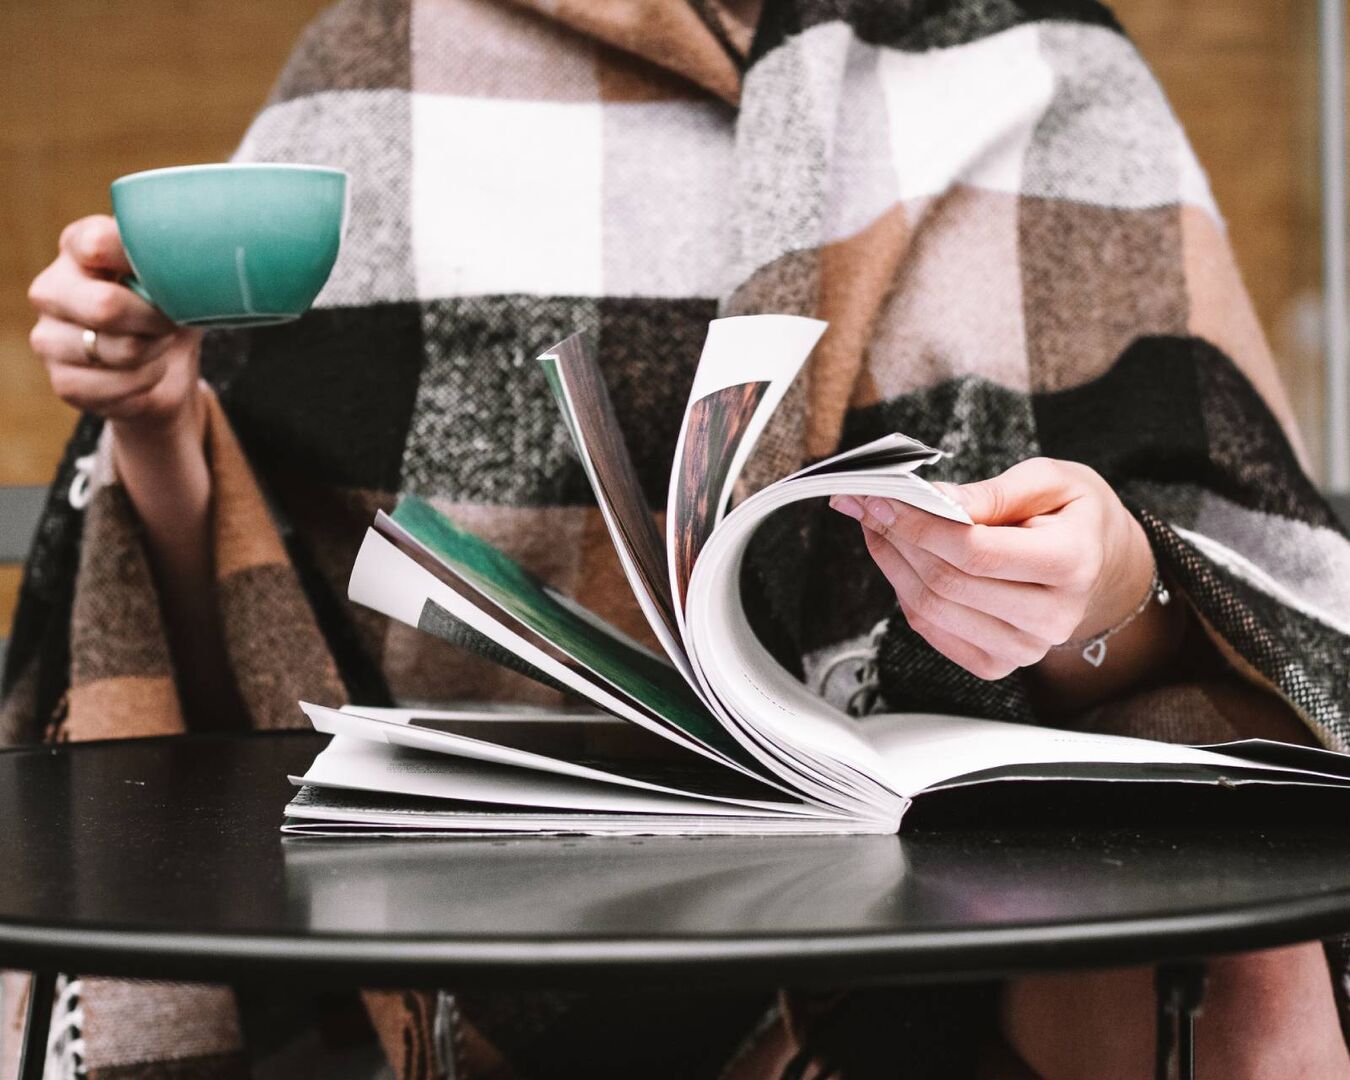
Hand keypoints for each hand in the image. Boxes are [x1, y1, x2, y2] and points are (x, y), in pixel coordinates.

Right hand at [28, 215, 202, 434]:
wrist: (168, 368)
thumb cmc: (172, 308)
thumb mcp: (182, 276)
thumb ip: (180, 260)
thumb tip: (200, 257)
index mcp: (78, 246)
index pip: (98, 243)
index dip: (145, 264)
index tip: (173, 275)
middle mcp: (52, 289)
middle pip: (106, 305)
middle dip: (157, 320)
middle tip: (172, 322)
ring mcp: (49, 337)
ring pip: (121, 350)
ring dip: (157, 354)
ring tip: (159, 346)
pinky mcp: (64, 381)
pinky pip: (119, 386)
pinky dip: (149, 383)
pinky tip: (148, 372)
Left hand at [829, 458, 1155, 680]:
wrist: (1100, 566)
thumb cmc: (1074, 517)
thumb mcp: (1051, 480)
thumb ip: (993, 492)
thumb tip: (936, 501)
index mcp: (1071, 563)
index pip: (977, 552)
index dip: (920, 525)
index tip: (884, 497)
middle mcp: (1051, 617)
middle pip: (948, 583)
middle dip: (897, 538)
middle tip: (868, 504)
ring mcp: (1023, 649)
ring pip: (932, 609)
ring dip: (893, 563)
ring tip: (879, 525)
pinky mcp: (996, 664)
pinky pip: (931, 630)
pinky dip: (904, 591)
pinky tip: (900, 558)